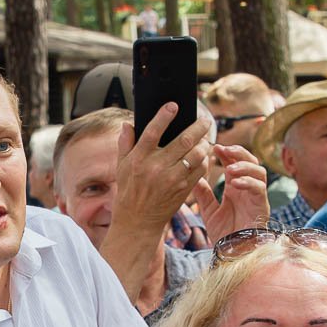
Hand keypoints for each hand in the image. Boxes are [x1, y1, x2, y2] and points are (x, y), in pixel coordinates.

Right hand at [114, 104, 215, 230]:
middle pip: (183, 141)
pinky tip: (203, 155)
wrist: (138, 221)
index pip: (152, 132)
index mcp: (139, 159)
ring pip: (196, 154)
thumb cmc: (129, 190)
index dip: (164, 116)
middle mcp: (156, 168)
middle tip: (204, 120)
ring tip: (205, 137)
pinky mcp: (183, 189)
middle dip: (198, 127)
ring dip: (204, 143)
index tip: (174, 105)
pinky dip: (205, 159)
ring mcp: (172, 179)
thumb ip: (125, 143)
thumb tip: (128, 124)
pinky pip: (200, 169)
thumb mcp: (122, 166)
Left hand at [192, 145, 270, 240]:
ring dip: (245, 166)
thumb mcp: (209, 211)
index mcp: (235, 187)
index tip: (214, 146)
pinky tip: (236, 183)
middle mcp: (247, 188)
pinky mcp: (262, 205)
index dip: (226, 152)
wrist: (233, 253)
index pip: (234, 162)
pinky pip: (259, 188)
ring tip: (230, 168)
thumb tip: (193, 177)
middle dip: (238, 152)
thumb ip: (203, 194)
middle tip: (224, 148)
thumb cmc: (224, 234)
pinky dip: (248, 183)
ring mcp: (256, 196)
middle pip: (250, 161)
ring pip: (258, 171)